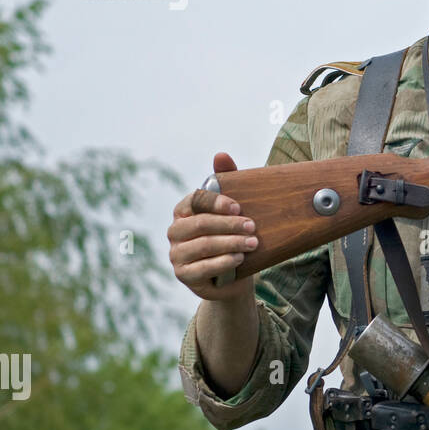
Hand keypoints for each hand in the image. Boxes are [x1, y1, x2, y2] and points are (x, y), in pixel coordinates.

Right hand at [168, 152, 256, 300]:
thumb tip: (221, 154)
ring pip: (203, 245)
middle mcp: (175, 231)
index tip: (238, 206)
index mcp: (184, 211)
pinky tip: (239, 258)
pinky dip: (223, 262)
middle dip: (229, 224)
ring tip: (252, 243)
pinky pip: (203, 267)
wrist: (235, 274)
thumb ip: (227, 180)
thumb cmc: (232, 235)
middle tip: (252, 226)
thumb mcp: (232, 209)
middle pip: (200, 224)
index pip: (195, 200)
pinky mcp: (183, 274)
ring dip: (231, 243)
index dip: (216, 202)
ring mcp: (177, 254)